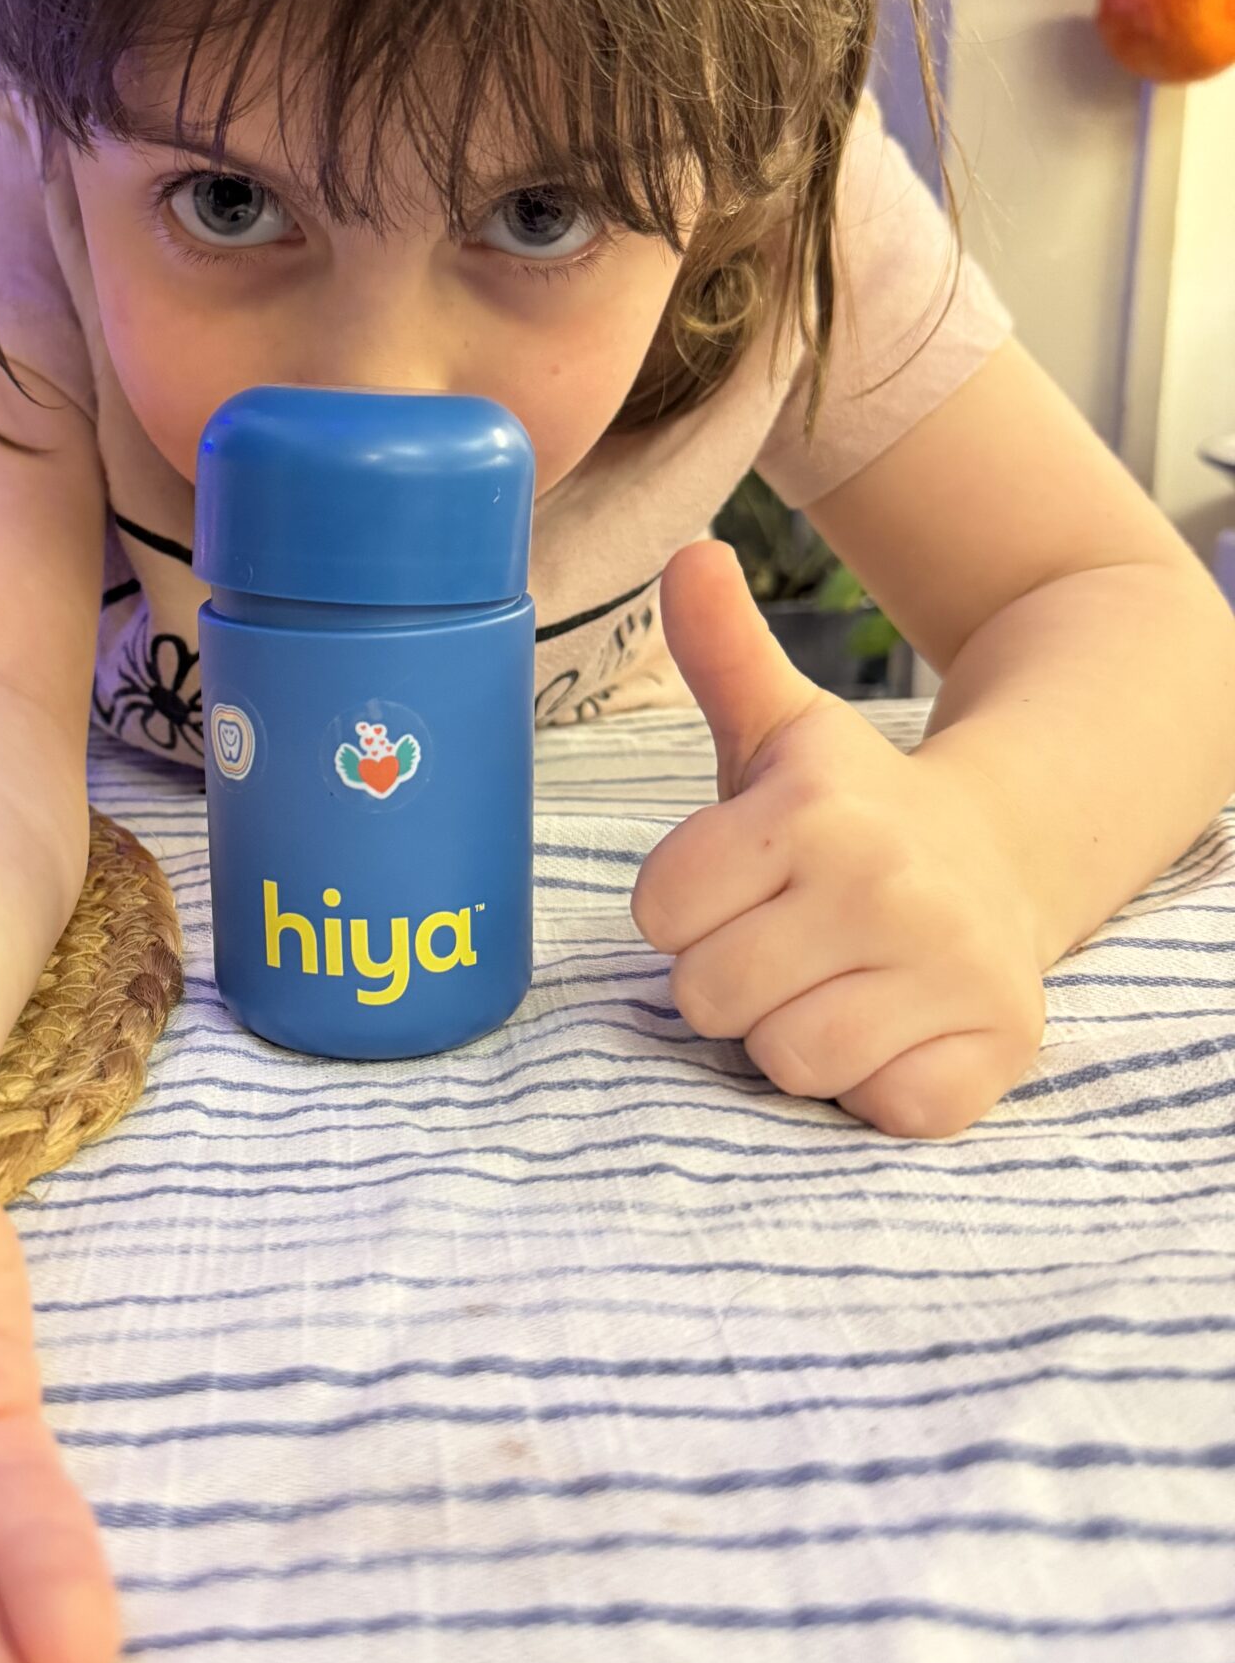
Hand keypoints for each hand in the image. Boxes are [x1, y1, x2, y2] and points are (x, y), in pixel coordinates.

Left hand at [631, 541, 1047, 1137]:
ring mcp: (947, 971)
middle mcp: (886, 885)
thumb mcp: (782, 729)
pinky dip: (876, 1083)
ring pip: (786, 1060)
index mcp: (813, 810)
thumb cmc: (851, 812)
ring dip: (797, 1034)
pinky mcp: (988, 1052)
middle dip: (733, 977)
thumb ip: (721, 651)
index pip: (659, 912)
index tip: (739, 885)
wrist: (1003, 859)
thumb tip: (687, 555)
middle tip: (789, 939)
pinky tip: (897, 1023)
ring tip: (838, 978)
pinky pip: (874, 1108)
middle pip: (710, 997)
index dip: (686, 908)